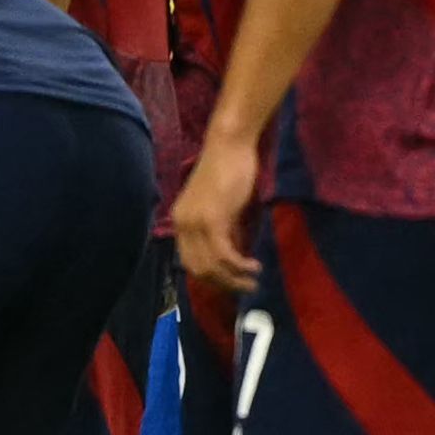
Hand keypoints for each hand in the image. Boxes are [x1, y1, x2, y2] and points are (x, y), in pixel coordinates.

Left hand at [172, 133, 263, 297]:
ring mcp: (195, 222)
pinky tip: (253, 267)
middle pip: (197, 269)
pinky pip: (224, 254)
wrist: (230, 145)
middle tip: (245, 289)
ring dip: (233, 279)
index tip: (231, 284)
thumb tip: (234, 256)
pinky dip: (239, 266)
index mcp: (181, 220)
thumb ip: (225, 230)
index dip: (210, 278)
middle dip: (222, 284)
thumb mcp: (224, 207)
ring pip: (211, 266)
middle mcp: (182, 224)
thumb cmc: (231, 170)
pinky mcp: (212, 219)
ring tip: (253, 282)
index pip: (189, 261)